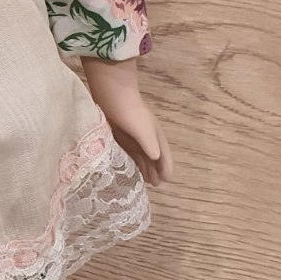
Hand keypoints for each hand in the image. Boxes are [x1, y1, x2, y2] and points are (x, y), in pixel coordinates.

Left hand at [79, 56, 173, 186]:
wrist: (112, 95)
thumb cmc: (131, 113)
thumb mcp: (144, 130)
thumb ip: (150, 145)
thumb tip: (156, 158)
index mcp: (155, 136)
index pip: (164, 154)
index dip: (167, 166)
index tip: (167, 180)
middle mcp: (146, 137)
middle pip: (154, 157)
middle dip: (156, 170)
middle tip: (156, 184)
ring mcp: (133, 137)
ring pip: (142, 156)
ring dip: (145, 167)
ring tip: (146, 181)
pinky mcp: (120, 136)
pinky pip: (129, 153)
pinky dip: (132, 162)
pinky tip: (129, 169)